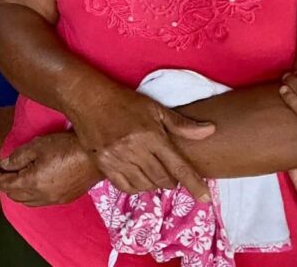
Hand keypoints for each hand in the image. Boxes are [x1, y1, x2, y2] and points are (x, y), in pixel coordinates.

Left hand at [0, 132, 99, 206]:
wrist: (97, 155)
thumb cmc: (68, 146)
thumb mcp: (37, 145)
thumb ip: (17, 157)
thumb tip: (4, 165)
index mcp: (33, 183)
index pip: (4, 184)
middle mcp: (43, 196)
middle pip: (14, 195)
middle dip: (3, 183)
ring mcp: (55, 199)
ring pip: (27, 201)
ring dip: (17, 190)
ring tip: (14, 174)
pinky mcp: (65, 198)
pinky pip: (41, 201)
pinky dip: (31, 193)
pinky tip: (33, 180)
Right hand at [69, 87, 213, 201]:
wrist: (86, 99)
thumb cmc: (123, 101)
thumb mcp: (154, 108)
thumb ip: (181, 124)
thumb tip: (210, 130)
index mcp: (151, 135)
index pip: (179, 166)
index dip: (194, 184)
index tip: (205, 198)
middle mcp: (135, 149)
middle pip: (163, 179)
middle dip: (172, 180)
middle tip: (169, 171)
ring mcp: (117, 158)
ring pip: (145, 185)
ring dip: (154, 183)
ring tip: (152, 171)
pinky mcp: (103, 163)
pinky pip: (126, 187)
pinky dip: (136, 186)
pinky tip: (137, 176)